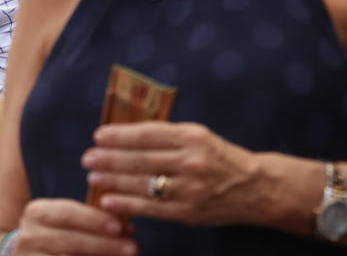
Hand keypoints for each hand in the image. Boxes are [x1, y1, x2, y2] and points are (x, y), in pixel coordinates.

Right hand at [14, 198, 135, 255]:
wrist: (31, 254)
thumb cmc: (57, 235)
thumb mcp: (68, 222)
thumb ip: (92, 221)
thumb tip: (126, 227)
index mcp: (37, 212)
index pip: (67, 213)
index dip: (94, 219)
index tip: (119, 226)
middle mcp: (30, 234)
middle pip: (72, 239)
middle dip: (104, 244)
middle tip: (132, 247)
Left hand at [84, 122, 262, 227]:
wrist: (258, 189)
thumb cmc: (219, 158)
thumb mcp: (197, 137)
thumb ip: (165, 136)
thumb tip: (121, 134)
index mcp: (192, 137)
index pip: (148, 134)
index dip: (120, 135)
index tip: (98, 136)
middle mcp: (191, 161)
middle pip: (141, 159)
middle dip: (110, 159)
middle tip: (88, 158)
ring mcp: (191, 189)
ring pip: (143, 184)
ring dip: (113, 181)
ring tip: (93, 177)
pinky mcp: (189, 212)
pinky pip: (152, 208)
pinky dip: (127, 205)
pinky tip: (108, 201)